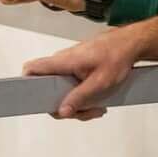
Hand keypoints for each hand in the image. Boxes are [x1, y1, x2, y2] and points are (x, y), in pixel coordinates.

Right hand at [22, 28, 143, 119]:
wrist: (131, 45)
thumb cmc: (116, 57)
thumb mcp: (100, 83)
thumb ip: (79, 98)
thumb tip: (61, 111)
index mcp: (63, 62)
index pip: (33, 69)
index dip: (26, 83)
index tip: (34, 100)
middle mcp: (63, 63)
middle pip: (50, 90)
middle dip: (66, 106)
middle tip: (86, 112)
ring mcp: (70, 66)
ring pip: (64, 91)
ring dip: (79, 104)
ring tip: (98, 108)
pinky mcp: (78, 70)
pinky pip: (73, 87)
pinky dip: (84, 97)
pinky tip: (98, 102)